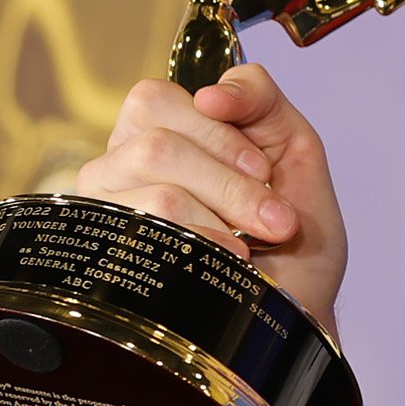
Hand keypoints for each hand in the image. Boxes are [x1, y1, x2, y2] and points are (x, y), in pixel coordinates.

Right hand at [73, 70, 350, 340]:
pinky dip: (203, 246)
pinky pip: (150, 235)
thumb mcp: (294, 149)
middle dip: (230, 184)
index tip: (262, 169)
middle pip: (157, 146)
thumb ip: (258, 97)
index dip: (215, 132)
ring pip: (158, 193)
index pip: (153, 100)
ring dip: (222, 219)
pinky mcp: (110, 263)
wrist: (296, 311)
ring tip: (249, 247)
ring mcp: (108, 218)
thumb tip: (211, 94)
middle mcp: (119, 171)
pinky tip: (225, 263)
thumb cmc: (294, 239)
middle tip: (271, 219)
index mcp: (158, 132)